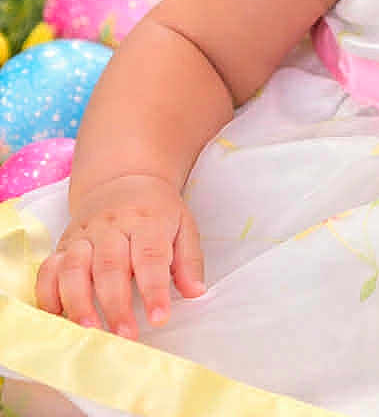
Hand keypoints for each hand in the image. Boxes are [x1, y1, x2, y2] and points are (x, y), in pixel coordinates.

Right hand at [35, 174, 205, 338]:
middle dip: (115, 305)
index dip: (154, 290)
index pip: (150, 256)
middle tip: (125, 335)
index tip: (159, 319)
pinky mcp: (62, 245)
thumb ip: (190, 260)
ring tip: (89, 332)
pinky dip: (48, 295)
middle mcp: (111, 226)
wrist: (123, 179)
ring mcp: (83, 235)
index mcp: (146, 221)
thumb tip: (195, 292)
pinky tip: (59, 318)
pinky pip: (48, 270)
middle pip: (110, 266)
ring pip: (74, 268)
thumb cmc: (157, 211)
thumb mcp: (183, 225)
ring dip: (79, 303)